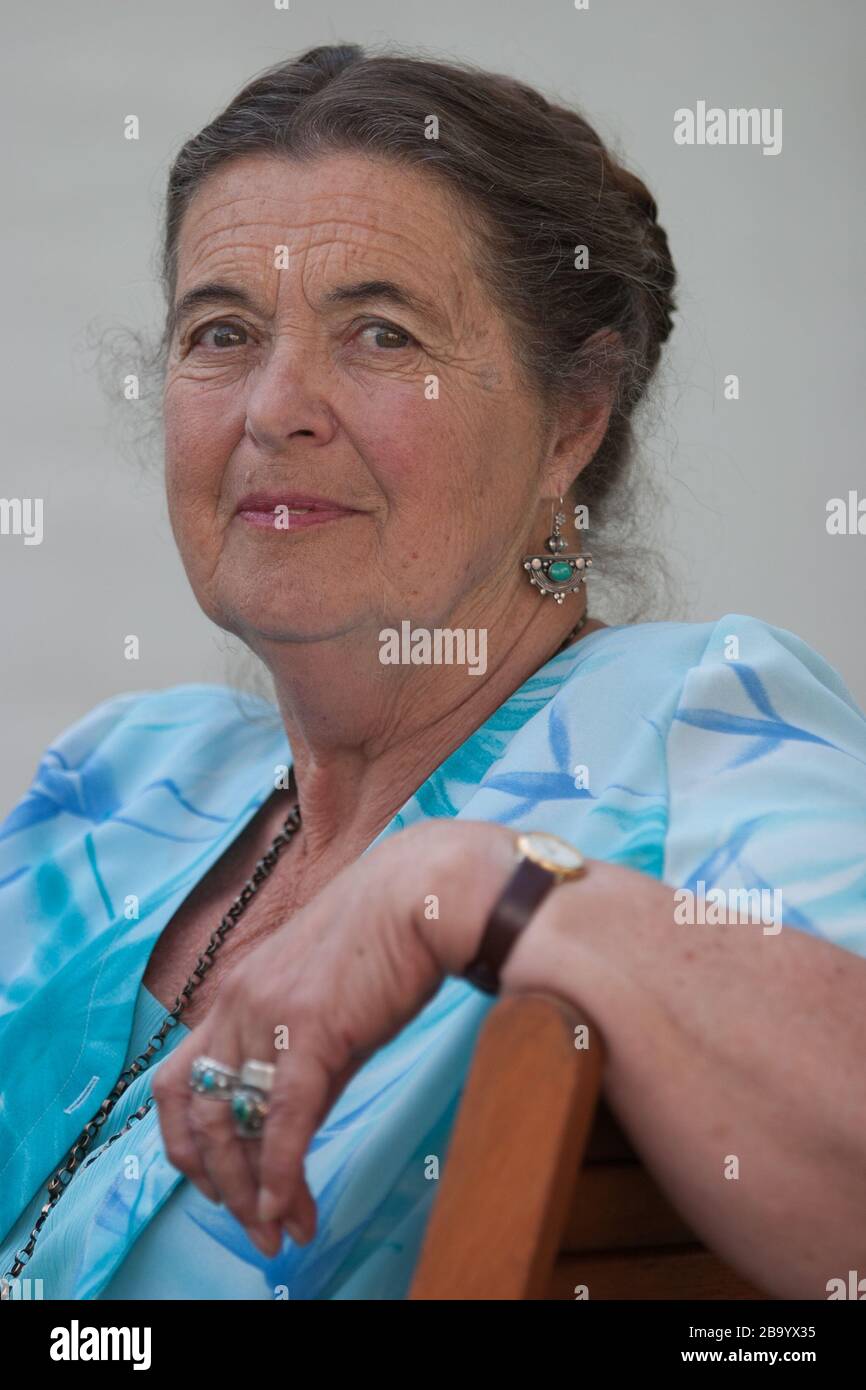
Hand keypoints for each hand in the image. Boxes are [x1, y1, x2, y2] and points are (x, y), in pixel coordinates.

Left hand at [150, 818, 517, 1254]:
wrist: (423, 892)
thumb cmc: (385, 939)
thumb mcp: (323, 1000)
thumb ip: (300, 1060)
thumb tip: (292, 1129)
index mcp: (234, 995)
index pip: (177, 1083)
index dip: (188, 1145)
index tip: (218, 1186)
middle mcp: (236, 1006)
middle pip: (195, 1112)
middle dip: (219, 1182)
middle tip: (254, 1226)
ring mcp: (267, 1016)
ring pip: (231, 1124)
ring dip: (249, 1191)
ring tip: (277, 1230)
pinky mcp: (310, 1030)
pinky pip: (283, 1120)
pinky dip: (281, 1175)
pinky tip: (291, 1210)